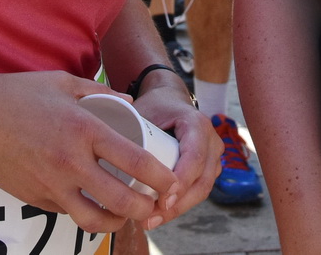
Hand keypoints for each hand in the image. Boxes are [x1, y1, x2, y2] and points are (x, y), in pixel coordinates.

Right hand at [0, 71, 177, 234]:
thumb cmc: (20, 94)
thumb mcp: (64, 82)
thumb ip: (101, 93)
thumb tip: (131, 105)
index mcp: (84, 129)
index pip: (136, 161)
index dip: (162, 178)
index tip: (173, 182)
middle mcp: (70, 161)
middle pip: (121, 200)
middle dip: (147, 209)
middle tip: (156, 205)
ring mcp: (50, 184)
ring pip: (93, 220)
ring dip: (117, 222)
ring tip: (127, 215)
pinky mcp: (34, 198)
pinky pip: (66, 212)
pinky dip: (83, 211)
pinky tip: (90, 202)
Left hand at [130, 75, 220, 224]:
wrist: (171, 99)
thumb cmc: (156, 106)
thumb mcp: (144, 112)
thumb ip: (129, 127)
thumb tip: (107, 155)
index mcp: (197, 124)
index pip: (194, 158)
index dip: (180, 182)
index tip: (161, 200)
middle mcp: (211, 141)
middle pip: (200, 181)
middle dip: (176, 205)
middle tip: (149, 218)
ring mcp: (213, 156)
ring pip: (201, 190)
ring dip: (177, 209)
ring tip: (150, 221)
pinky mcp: (209, 168)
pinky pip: (198, 190)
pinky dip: (181, 205)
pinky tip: (161, 216)